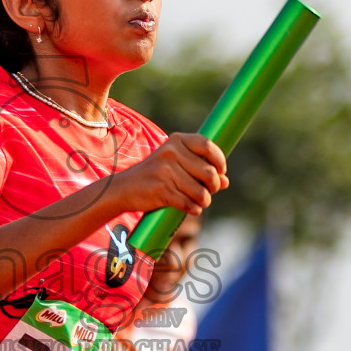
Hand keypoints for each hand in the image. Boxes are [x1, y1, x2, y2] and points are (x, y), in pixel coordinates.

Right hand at [112, 134, 227, 215]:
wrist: (124, 189)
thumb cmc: (154, 176)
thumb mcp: (175, 165)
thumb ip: (199, 169)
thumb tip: (225, 181)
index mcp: (176, 141)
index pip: (207, 145)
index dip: (219, 161)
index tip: (221, 172)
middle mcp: (171, 152)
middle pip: (209, 172)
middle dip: (214, 186)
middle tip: (209, 192)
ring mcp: (165, 171)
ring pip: (201, 192)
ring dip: (204, 201)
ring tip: (199, 202)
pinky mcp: (161, 190)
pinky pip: (188, 203)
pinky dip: (193, 209)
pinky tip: (190, 209)